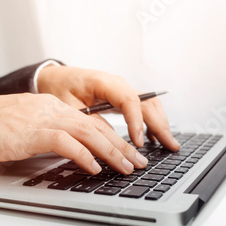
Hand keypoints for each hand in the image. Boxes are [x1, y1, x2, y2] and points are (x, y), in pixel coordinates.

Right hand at [0, 94, 148, 174]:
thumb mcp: (21, 127)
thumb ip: (44, 135)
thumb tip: (64, 152)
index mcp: (49, 106)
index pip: (89, 122)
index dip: (112, 138)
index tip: (126, 152)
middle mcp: (51, 109)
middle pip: (96, 126)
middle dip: (121, 146)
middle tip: (138, 162)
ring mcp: (41, 118)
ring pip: (88, 133)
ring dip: (111, 152)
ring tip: (127, 167)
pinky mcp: (31, 132)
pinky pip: (66, 143)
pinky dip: (84, 155)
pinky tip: (95, 168)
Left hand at [37, 65, 180, 150]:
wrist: (55, 78)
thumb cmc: (58, 89)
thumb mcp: (67, 107)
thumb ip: (88, 121)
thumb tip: (109, 140)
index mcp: (102, 81)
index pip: (129, 100)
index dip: (136, 122)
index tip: (138, 143)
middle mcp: (117, 84)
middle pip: (146, 102)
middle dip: (160, 125)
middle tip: (170, 147)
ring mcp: (121, 90)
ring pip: (149, 105)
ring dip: (161, 124)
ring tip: (169, 145)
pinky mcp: (121, 98)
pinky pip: (142, 108)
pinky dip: (152, 122)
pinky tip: (155, 139)